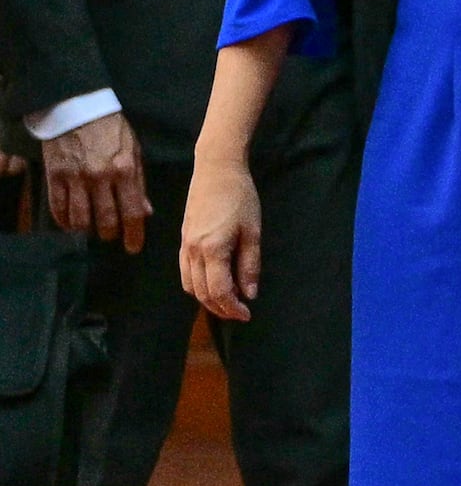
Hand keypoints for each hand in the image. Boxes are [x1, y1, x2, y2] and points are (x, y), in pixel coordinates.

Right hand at [37, 110, 143, 248]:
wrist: (78, 108)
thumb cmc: (112, 130)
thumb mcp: (134, 152)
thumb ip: (139, 182)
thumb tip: (146, 212)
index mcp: (125, 171)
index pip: (133, 212)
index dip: (134, 234)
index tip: (133, 247)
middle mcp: (100, 177)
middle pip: (106, 219)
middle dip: (110, 234)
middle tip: (111, 237)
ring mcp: (75, 177)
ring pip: (80, 218)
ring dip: (87, 230)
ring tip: (91, 231)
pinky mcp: (55, 175)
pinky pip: (58, 207)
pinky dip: (64, 220)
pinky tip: (69, 224)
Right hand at [177, 157, 262, 320]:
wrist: (216, 170)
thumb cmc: (240, 198)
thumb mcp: (252, 232)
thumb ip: (250, 265)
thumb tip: (250, 293)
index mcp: (212, 249)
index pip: (219, 291)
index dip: (232, 308)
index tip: (248, 314)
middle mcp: (193, 250)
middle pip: (201, 293)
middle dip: (220, 308)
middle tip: (240, 313)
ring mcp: (184, 245)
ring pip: (190, 285)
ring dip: (207, 299)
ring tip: (229, 303)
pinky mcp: (183, 240)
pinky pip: (185, 272)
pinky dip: (197, 285)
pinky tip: (213, 285)